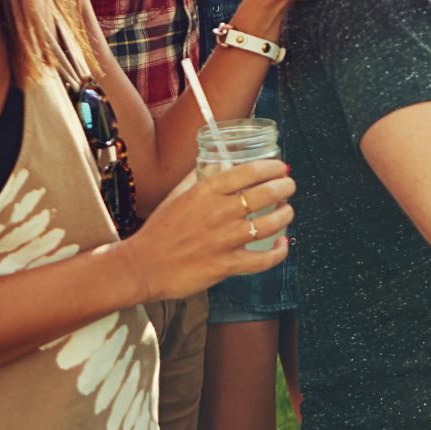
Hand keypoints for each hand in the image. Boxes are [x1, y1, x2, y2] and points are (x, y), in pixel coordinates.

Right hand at [120, 158, 294, 301]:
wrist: (141, 265)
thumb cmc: (159, 230)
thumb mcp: (178, 195)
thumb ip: (199, 179)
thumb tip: (215, 163)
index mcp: (206, 191)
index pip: (250, 171)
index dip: (272, 167)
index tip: (281, 167)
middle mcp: (219, 212)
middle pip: (266, 193)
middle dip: (285, 187)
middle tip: (289, 187)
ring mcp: (225, 239)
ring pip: (271, 223)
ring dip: (286, 215)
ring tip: (287, 211)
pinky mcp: (227, 265)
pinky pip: (264, 259)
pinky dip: (279, 252)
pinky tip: (282, 244)